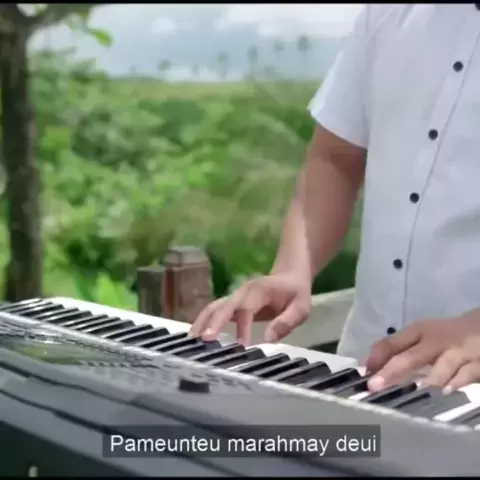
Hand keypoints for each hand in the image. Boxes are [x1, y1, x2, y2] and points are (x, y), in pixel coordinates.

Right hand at [189, 274, 310, 344]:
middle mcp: (243, 292)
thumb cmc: (296, 293)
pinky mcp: (231, 304)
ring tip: (191, 341)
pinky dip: (204, 322)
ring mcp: (234, 297)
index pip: (247, 308)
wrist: (289, 276)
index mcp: (259, 291)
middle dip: (213, 322)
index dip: (243, 326)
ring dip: (202, 322)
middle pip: (223, 306)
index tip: (241, 345)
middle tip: (203, 340)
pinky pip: (214, 311)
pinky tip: (195, 337)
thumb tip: (268, 339)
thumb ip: (286, 321)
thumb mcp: (301, 307)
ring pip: (213, 307)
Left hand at [365, 310, 479, 391]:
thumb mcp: (421, 337)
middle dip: (392, 372)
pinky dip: (457, 382)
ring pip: (442, 366)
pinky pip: (468, 374)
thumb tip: (368, 364)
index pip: (393, 343)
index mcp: (418, 332)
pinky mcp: (478, 364)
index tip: (364, 372)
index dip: (377, 357)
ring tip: (413, 391)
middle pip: (411, 357)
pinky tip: (447, 391)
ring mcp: (458, 352)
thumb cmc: (444, 337)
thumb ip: (396, 349)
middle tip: (375, 386)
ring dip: (428, 380)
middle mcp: (436, 341)